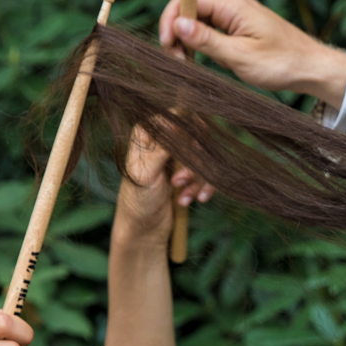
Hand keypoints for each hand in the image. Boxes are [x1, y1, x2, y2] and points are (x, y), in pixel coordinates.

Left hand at [114, 119, 209, 244]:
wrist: (144, 228)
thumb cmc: (137, 200)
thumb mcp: (147, 172)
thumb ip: (163, 147)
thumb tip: (175, 121)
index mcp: (147, 134)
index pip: (176, 117)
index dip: (190, 130)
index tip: (194, 146)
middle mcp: (164, 142)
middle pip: (194, 138)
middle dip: (192, 164)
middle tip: (178, 181)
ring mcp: (178, 158)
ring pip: (203, 157)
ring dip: (197, 179)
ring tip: (183, 197)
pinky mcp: (190, 174)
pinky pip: (208, 173)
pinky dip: (204, 187)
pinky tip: (194, 199)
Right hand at [159, 0, 345, 106]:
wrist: (312, 68)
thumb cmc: (282, 63)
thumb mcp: (240, 56)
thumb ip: (207, 40)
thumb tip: (177, 24)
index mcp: (232, 5)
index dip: (170, 18)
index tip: (168, 45)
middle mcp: (233, 4)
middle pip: (190, 8)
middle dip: (177, 31)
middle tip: (178, 60)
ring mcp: (237, 15)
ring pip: (199, 20)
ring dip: (189, 40)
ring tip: (190, 63)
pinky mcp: (240, 27)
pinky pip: (212, 30)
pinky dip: (204, 44)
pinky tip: (207, 61)